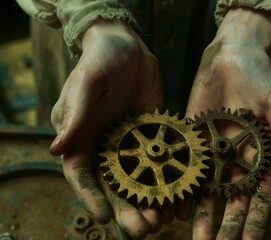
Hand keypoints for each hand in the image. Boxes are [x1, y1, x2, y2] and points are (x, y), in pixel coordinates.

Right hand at [49, 19, 167, 237]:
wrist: (129, 47)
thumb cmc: (100, 60)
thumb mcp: (86, 83)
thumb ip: (74, 114)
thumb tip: (57, 149)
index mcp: (83, 137)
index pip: (82, 174)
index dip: (90, 197)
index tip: (103, 216)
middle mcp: (106, 146)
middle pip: (114, 185)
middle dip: (127, 209)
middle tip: (143, 228)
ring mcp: (132, 143)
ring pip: (139, 179)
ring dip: (150, 201)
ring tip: (163, 220)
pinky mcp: (154, 136)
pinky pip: (162, 162)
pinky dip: (170, 179)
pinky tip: (181, 196)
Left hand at [186, 7, 270, 238]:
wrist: (232, 55)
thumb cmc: (261, 77)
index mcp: (258, 156)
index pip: (258, 197)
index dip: (254, 222)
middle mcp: (233, 159)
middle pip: (230, 201)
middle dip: (223, 225)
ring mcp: (211, 151)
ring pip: (205, 190)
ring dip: (200, 214)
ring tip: (194, 237)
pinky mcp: (191, 138)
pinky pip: (185, 167)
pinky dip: (180, 186)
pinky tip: (174, 206)